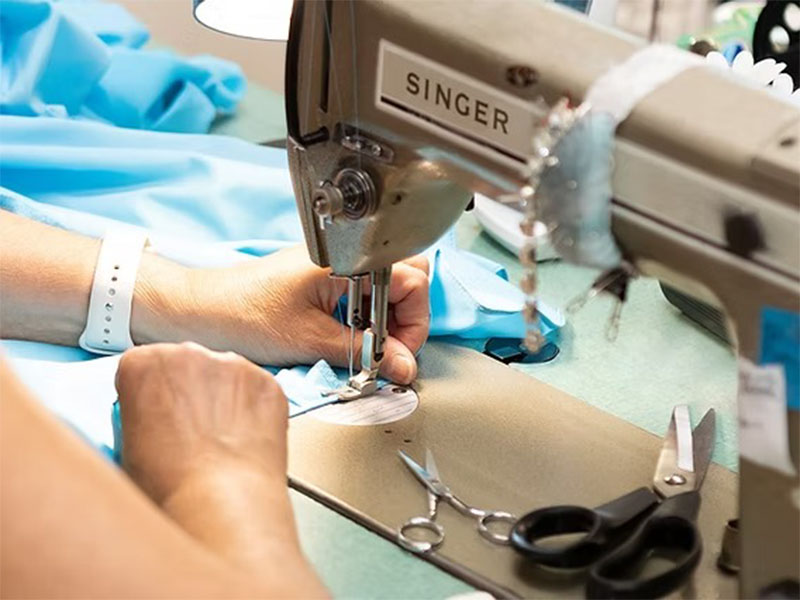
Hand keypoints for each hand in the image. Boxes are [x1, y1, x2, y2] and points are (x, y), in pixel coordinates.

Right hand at [115, 342, 288, 504]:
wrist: (220, 506)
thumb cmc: (169, 488)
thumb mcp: (125, 447)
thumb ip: (137, 414)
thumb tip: (150, 416)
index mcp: (143, 364)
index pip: (142, 364)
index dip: (148, 392)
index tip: (154, 409)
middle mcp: (189, 353)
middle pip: (185, 364)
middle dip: (187, 390)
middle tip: (187, 431)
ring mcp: (233, 365)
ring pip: (224, 375)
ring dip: (221, 398)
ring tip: (217, 442)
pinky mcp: (267, 382)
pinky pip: (257, 390)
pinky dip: (253, 410)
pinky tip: (243, 440)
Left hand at [136, 245, 429, 383]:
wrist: (199, 311)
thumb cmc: (244, 315)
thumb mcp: (311, 340)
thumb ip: (365, 353)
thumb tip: (404, 366)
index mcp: (348, 259)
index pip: (412, 282)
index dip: (414, 323)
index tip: (400, 355)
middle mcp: (346, 257)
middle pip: (406, 280)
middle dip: (405, 318)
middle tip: (387, 350)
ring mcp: (335, 267)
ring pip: (386, 288)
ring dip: (385, 320)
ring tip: (363, 347)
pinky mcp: (322, 280)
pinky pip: (362, 294)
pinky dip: (365, 318)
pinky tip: (347, 338)